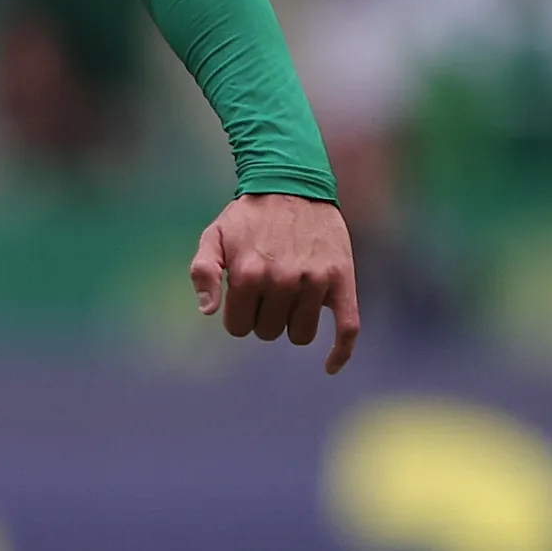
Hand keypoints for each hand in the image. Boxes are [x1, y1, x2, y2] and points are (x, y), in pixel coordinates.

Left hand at [192, 192, 360, 373]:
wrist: (294, 183)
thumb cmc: (250, 215)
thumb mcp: (214, 235)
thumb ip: (203, 271)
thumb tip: (209, 311)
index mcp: (248, 274)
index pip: (239, 328)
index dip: (238, 315)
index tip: (243, 295)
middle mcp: (282, 280)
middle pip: (268, 332)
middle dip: (263, 316)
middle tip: (267, 288)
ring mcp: (315, 281)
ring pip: (301, 334)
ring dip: (292, 323)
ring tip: (290, 294)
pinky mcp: (342, 280)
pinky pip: (348, 328)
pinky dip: (340, 352)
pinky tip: (330, 366)